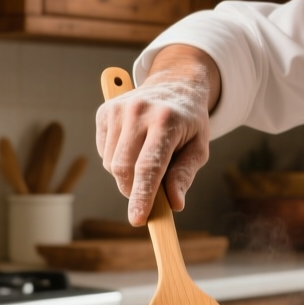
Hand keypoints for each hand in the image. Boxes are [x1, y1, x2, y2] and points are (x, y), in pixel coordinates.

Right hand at [95, 46, 220, 224]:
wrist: (174, 85)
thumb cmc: (189, 122)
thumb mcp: (199, 147)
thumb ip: (185, 175)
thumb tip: (175, 203)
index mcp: (166, 121)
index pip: (149, 167)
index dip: (142, 196)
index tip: (138, 219)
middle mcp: (139, 112)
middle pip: (124, 169)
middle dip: (134, 190)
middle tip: (150, 193)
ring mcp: (118, 110)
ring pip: (111, 164)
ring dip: (126, 176)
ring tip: (145, 161)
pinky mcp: (105, 112)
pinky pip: (103, 153)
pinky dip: (117, 161)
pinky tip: (134, 148)